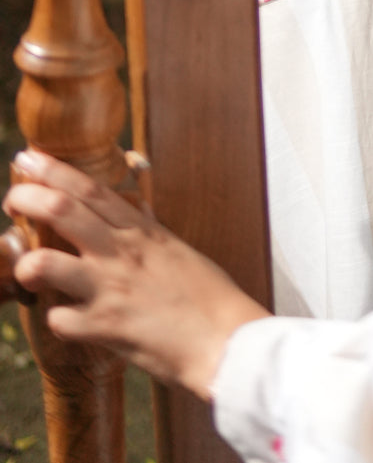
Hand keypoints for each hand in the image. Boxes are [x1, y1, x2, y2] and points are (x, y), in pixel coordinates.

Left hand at [4, 151, 268, 401]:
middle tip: (11, 196)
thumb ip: (148, 231)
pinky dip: (56, 319)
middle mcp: (121, 252)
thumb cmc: (208, 296)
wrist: (224, 340)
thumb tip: (137, 209)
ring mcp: (110, 289)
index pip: (91, 189)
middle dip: (28, 198)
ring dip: (27, 264)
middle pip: (63, 211)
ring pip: (47, 263)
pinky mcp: (104, 328)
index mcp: (141, 231)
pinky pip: (60, 320)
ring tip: (24, 269)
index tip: (27, 158)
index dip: (54, 170)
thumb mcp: (176, 250)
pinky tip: (65, 320)